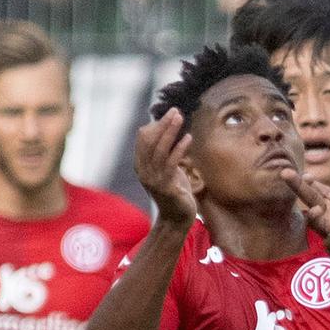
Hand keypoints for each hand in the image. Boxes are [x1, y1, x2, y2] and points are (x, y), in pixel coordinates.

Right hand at [135, 110, 197, 225]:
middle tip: (175, 111)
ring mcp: (153, 179)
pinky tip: (188, 138)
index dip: (156, 125)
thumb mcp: (168, 169)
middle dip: (162, 124)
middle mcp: (144, 171)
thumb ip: (166, 152)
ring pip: (159, 149)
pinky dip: (179, 148)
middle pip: (149, 141)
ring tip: (180, 118)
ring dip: (170, 131)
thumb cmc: (176, 190)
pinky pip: (171, 163)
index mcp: (141, 165)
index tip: (170, 114)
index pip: (143, 139)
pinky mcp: (166, 187)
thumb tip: (171, 128)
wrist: (177, 218)